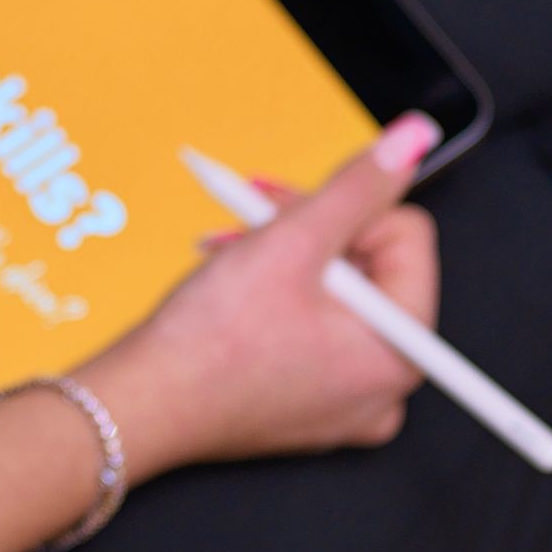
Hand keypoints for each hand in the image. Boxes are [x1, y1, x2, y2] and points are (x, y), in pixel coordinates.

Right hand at [0, 114, 441, 551]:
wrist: (139, 407)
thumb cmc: (207, 343)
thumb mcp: (290, 241)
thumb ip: (358, 185)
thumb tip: (413, 141)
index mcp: (400, 352)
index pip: (405, 236)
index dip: (343, 208)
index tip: (288, 211)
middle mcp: (385, 388)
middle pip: (371, 267)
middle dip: (309, 232)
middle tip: (250, 219)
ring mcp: (347, 405)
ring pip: (338, 298)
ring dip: (286, 259)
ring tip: (231, 251)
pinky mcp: (310, 410)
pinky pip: (315, 336)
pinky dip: (280, 302)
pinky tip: (236, 288)